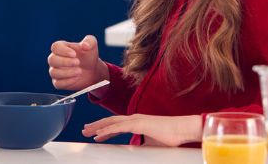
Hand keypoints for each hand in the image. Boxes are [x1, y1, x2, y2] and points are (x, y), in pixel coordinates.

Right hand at [48, 35, 108, 91]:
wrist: (92, 71)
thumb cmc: (89, 56)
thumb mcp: (92, 46)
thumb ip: (90, 41)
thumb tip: (84, 45)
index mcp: (61, 48)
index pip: (55, 47)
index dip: (63, 51)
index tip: (74, 54)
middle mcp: (55, 59)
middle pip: (52, 60)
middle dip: (65, 62)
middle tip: (78, 63)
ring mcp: (55, 71)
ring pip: (53, 72)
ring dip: (67, 73)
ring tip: (79, 71)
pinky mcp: (58, 82)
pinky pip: (58, 83)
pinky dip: (67, 82)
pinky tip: (76, 78)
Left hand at [82, 114, 202, 145]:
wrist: (182, 129)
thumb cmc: (171, 136)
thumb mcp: (151, 143)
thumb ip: (141, 144)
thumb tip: (135, 150)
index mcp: (136, 121)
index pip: (116, 125)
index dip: (104, 129)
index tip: (95, 134)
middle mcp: (133, 118)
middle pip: (110, 121)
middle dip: (96, 126)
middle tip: (85, 131)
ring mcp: (135, 119)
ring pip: (111, 122)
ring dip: (97, 127)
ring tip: (87, 131)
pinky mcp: (138, 124)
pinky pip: (119, 127)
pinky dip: (107, 129)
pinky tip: (99, 133)